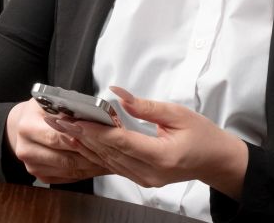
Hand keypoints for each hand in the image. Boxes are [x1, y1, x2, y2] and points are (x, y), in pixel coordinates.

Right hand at [5, 98, 110, 183]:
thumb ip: (69, 109)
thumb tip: (93, 116)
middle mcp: (26, 149)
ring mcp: (32, 166)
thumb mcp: (51, 101)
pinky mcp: (40, 176)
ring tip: (110, 160)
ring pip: (69, 170)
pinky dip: (85, 172)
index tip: (100, 139)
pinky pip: (68, 177)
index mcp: (27, 127)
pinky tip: (98, 165)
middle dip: (90, 156)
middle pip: (64, 158)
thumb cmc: (41, 110)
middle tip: (111, 153)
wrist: (23, 124)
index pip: (57, 137)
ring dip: (91, 167)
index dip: (80, 139)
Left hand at [43, 87, 247, 198]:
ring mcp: (144, 179)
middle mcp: (149, 172)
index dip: (95, 130)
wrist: (216, 161)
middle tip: (57, 120)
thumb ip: (145, 106)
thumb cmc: (203, 136)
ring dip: (83, 144)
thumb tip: (119, 94)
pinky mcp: (141, 179)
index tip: (75, 119)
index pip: (120, 142)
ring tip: (62, 127)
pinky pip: (113, 165)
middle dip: (80, 135)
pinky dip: (95, 152)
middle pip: (108, 153)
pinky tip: (80, 141)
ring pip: (106, 161)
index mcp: (161, 156)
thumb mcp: (177, 114)